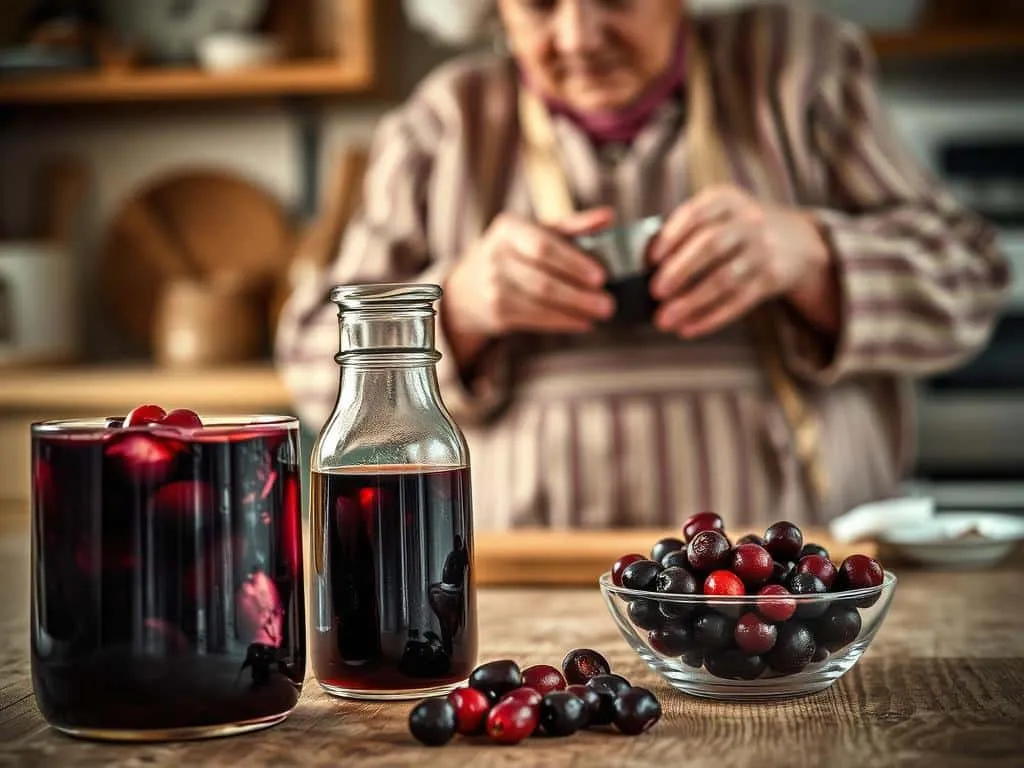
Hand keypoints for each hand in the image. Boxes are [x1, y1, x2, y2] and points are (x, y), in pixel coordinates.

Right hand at [443, 208, 616, 363]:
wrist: (468, 288)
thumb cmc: (514, 253)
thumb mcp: (536, 232)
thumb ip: (572, 225)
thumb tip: (608, 216)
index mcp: (508, 228)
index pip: (543, 246)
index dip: (573, 262)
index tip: (601, 276)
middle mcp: (495, 256)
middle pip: (542, 279)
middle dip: (578, 294)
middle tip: (609, 302)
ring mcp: (492, 286)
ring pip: (540, 302)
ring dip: (575, 310)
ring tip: (603, 312)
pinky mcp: (496, 312)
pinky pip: (535, 319)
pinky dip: (563, 321)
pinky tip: (583, 322)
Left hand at [648, 186, 836, 338]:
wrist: (799, 241)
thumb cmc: (738, 228)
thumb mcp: (720, 213)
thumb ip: (687, 230)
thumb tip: (644, 263)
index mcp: (727, 200)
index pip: (697, 214)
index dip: (672, 236)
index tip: (650, 259)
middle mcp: (749, 221)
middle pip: (711, 245)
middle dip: (680, 271)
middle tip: (654, 292)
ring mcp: (764, 250)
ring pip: (725, 278)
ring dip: (692, 302)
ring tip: (664, 319)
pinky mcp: (773, 279)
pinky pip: (739, 301)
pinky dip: (711, 318)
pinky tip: (688, 329)